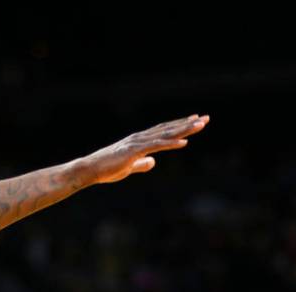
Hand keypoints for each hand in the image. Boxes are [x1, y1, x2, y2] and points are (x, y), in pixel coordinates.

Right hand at [82, 115, 209, 183]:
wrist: (90, 170)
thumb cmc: (107, 169)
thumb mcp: (130, 167)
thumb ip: (142, 163)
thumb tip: (153, 162)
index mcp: (140, 141)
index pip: (164, 131)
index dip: (180, 126)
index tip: (196, 122)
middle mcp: (141, 138)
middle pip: (169, 128)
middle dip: (188, 124)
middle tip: (205, 118)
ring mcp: (137, 143)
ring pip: (165, 134)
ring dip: (184, 129)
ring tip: (200, 125)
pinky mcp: (134, 151)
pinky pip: (156, 146)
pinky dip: (171, 143)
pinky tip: (184, 142)